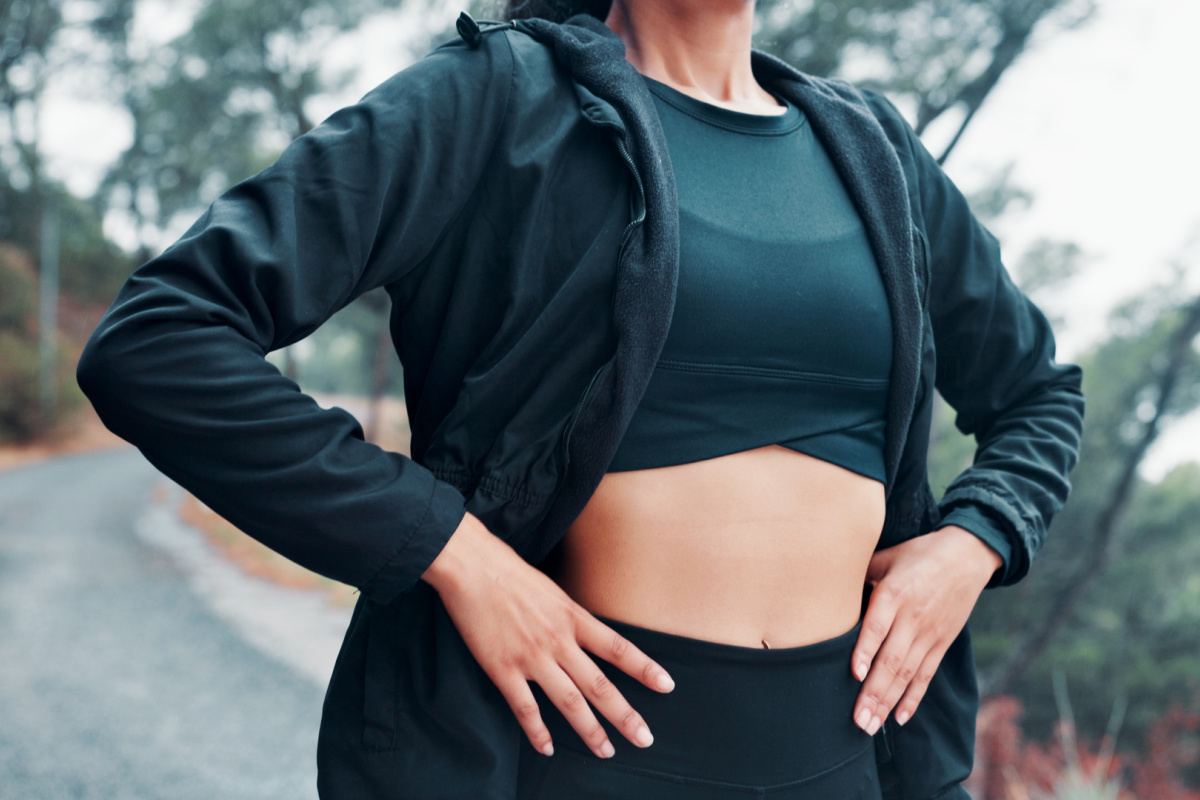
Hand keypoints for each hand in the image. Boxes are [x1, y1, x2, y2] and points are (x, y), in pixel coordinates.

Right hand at [421, 512, 674, 758]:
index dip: (644, 668)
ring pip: (569, 702)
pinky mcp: (503, 669)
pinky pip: (525, 708)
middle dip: (624, 715)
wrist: (472, 567)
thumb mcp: (552, 590)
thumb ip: (569, 616)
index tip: (667, 685)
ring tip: (606, 751)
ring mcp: (531, 657)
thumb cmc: (510, 572)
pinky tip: (548, 748)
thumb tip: (583, 634)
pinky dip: (538, 731)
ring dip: (590, 731)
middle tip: (644, 739)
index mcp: (573, 617)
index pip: (618, 647)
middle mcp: (558, 640)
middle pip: (599, 685)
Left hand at [851, 525, 1001, 734]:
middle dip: (873, 693)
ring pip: (907, 674)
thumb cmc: (918, 554)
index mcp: (895, 593)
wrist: (967, 554)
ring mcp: (929, 633)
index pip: (878, 627)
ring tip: (871, 725)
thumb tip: (830, 589)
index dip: (866, 652)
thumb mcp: (887, 556)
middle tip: (858, 719)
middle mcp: (913, 617)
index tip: (854, 675)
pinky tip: (900, 717)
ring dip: (888, 702)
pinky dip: (914, 698)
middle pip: (891, 660)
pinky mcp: (942, 643)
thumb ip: (861, 574)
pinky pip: (926, 675)